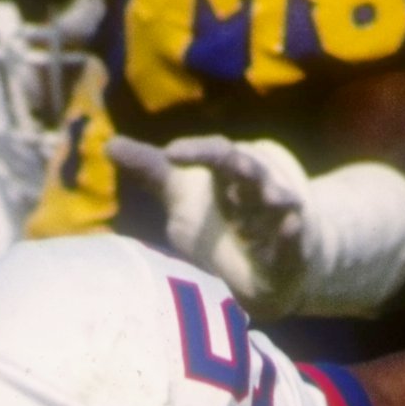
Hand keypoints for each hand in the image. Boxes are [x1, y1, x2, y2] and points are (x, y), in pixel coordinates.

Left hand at [109, 132, 311, 314]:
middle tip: (234, 165)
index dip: (196, 151)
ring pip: (277, 200)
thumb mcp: (182, 196)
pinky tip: (292, 226)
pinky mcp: (292, 249)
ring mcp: (277, 216)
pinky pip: (294, 238)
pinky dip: (292, 232)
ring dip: (275, 197)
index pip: (214, 153)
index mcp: (227, 171)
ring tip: (272, 197)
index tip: (171, 154)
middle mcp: (255, 187)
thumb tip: (110, 144)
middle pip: (249, 170)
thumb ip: (151, 171)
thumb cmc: (224, 218)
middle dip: (244, 166)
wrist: (271, 261)